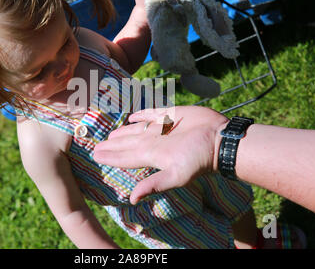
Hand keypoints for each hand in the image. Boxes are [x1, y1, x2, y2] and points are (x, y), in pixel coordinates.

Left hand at [93, 106, 228, 203]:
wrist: (220, 140)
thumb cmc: (199, 158)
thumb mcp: (176, 175)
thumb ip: (154, 185)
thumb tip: (132, 199)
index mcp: (151, 154)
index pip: (125, 157)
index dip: (110, 156)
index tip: (95, 155)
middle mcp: (153, 142)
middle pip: (127, 143)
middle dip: (112, 145)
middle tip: (96, 146)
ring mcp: (162, 128)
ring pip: (136, 129)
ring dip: (123, 132)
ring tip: (110, 135)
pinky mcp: (171, 114)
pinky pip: (152, 114)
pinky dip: (141, 115)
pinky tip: (133, 117)